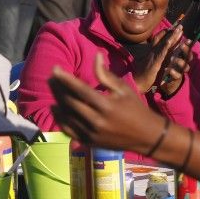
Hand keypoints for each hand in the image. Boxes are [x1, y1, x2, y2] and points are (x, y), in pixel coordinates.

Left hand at [49, 54, 165, 153]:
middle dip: (58, 88)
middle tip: (52, 77)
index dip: (65, 78)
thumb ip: (106, 75)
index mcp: (107, 106)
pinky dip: (59, 118)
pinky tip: (56, 107)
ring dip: (57, 100)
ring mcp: (92, 133)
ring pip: (66, 116)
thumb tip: (96, 56)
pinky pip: (68, 130)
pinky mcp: (89, 142)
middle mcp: (97, 121)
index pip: (80, 90)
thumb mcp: (124, 89)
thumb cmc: (136, 109)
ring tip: (53, 88)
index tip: (55, 69)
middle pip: (69, 102)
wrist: (147, 137)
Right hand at [133, 25, 185, 93]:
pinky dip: (165, 46)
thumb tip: (155, 55)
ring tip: (179, 30)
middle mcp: (152, 52)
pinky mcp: (154, 62)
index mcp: (151, 52)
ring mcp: (153, 56)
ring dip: (172, 37)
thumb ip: (152, 58)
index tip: (173, 28)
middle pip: (163, 39)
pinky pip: (161, 53)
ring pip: (163, 44)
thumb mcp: (148, 64)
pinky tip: (170, 41)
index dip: (165, 33)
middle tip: (180, 26)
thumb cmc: (142, 75)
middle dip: (172, 32)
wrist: (137, 82)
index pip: (158, 40)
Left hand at [157, 37, 193, 96]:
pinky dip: (172, 72)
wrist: (167, 81)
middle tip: (182, 46)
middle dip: (186, 51)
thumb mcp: (170, 55)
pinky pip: (176, 75)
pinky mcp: (176, 78)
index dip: (188, 44)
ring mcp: (181, 71)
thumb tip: (173, 33)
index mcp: (181, 57)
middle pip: (188, 57)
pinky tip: (167, 69)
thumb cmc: (169, 65)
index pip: (186, 49)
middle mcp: (184, 63)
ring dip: (179, 61)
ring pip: (185, 66)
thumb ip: (172, 46)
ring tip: (172, 58)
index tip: (187, 39)